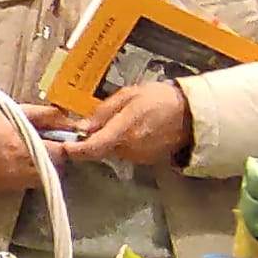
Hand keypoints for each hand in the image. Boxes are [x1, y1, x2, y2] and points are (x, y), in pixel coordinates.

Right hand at [0, 105, 73, 189]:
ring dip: (42, 169)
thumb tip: (70, 121)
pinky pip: (25, 185)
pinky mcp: (4, 188)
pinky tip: (17, 164)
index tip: (61, 143)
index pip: (61, 155)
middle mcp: (21, 169)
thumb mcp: (20, 112)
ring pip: (41, 180)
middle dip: (55, 160)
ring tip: (31, 156)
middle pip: (55, 170)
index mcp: (27, 148)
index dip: (64, 148)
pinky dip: (27, 176)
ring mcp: (12, 182)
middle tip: (47, 150)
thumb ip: (47, 115)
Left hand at [61, 82, 190, 167]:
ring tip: (119, 123)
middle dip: (91, 141)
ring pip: (111, 152)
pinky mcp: (146, 161)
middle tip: (91, 126)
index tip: (63, 146)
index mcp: (123, 132)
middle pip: (98, 151)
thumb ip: (103, 112)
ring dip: (108, 142)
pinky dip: (122, 145)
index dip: (74, 149)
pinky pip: (125, 154)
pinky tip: (131, 131)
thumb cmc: (161, 99)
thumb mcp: (129, 96)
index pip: (91, 148)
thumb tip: (82, 127)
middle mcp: (130, 149)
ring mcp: (139, 157)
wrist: (193, 114)